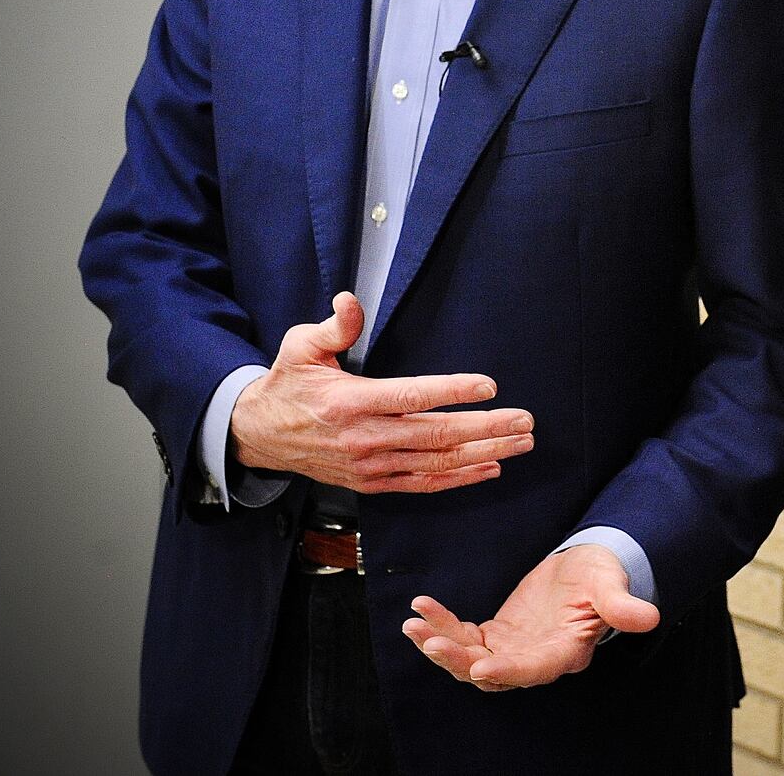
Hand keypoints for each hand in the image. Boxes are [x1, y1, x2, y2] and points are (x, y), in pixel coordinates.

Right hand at [229, 292, 533, 491]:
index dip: (452, 391)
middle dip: (486, 427)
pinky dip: (459, 479)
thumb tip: (350, 300)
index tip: (489, 385)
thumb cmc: (288, 384)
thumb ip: (334, 326)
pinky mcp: (373, 483)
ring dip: (484, 453)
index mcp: (350, 402)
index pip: (411, 396)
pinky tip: (490, 467)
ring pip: (437, 463)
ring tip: (520, 442)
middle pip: (436, 435)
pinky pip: (423, 484)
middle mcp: (364, 438)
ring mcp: (370, 465)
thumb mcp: (301, 346)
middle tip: (524, 420)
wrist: (259, 436)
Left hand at [403, 545, 659, 689]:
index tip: (478, 665)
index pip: (534, 667)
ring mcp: (514, 649)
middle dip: (458, 660)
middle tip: (429, 641)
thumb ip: (622, 604)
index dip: (507, 670)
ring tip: (413, 625)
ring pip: (470, 660)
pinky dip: (443, 625)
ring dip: (441, 645)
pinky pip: (465, 637)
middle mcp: (535, 658)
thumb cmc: (603, 574)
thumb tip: (650, 616)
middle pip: (493, 672)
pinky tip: (421, 610)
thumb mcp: (611, 583)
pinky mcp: (499, 634)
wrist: (588, 566)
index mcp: (565, 650)